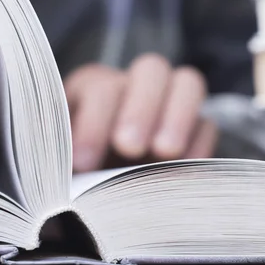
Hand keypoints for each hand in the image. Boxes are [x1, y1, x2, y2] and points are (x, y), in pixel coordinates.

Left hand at [64, 53, 217, 171]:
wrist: (96, 194)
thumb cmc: (71, 173)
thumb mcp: (56, 161)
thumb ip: (57, 156)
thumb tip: (63, 167)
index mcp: (93, 86)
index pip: (101, 87)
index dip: (92, 121)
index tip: (83, 161)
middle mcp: (134, 86)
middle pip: (151, 69)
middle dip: (141, 107)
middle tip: (128, 147)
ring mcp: (171, 104)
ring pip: (188, 83)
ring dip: (178, 115)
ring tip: (165, 152)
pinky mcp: (196, 130)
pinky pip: (207, 124)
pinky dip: (199, 143)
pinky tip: (185, 167)